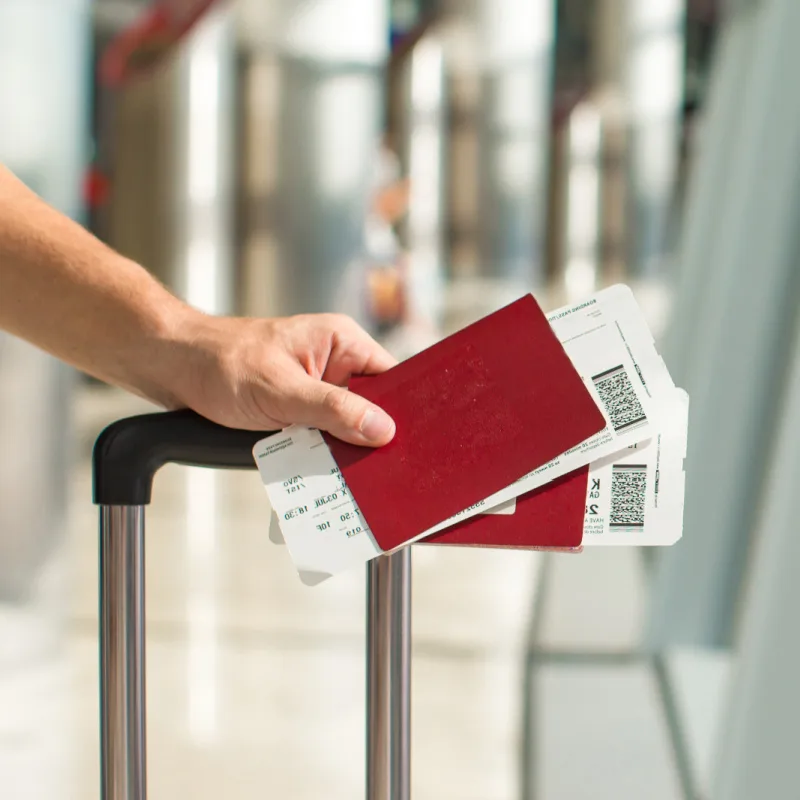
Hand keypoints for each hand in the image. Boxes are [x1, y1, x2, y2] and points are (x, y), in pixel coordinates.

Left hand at [162, 312, 397, 445]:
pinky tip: (318, 467)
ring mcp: (315, 383)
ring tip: (344, 470)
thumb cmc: (220, 364)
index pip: (389, 378)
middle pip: (371, 405)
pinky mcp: (297, 404)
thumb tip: (382, 429)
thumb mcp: (282, 392)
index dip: (400, 410)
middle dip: (369, 435)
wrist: (171, 367)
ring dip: (341, 446)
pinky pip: (321, 431)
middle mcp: (333, 360)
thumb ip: (334, 410)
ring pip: (345, 423)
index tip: (406, 443)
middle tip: (375, 465)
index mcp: (340, 341)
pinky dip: (319, 449)